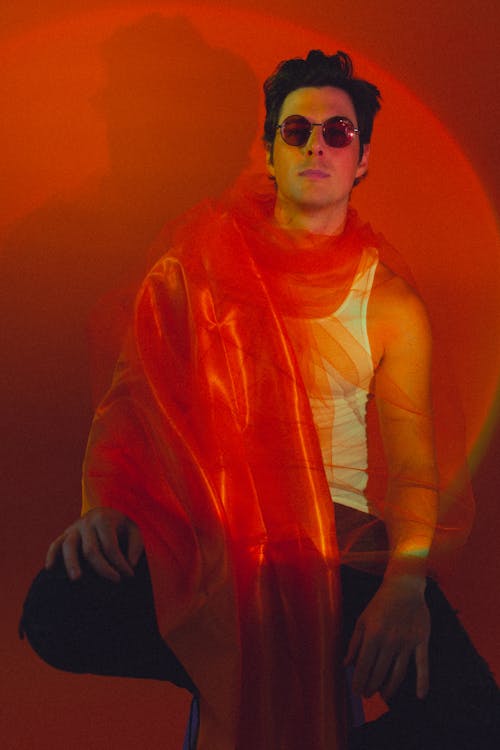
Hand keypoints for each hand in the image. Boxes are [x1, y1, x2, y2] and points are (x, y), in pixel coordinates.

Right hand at [45, 507, 143, 582]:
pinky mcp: (65, 534)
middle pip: (91, 549)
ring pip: (69, 546)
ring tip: (77, 579)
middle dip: (103, 568)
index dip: (120, 563)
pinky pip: (55, 544)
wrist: (105, 512)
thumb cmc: (120, 526)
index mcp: (104, 519)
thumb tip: (130, 564)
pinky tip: (50, 568)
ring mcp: (73, 528)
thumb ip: (136, 546)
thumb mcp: (134, 530)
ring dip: (72, 563)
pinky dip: (51, 555)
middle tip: (116, 581)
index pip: (110, 546)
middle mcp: (87, 522)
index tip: (129, 575)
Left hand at [345, 576, 429, 701]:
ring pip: (398, 673)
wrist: (403, 587)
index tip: (356, 691)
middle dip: (372, 687)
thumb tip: (346, 664)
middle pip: (380, 673)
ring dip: (390, 688)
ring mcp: (407, 642)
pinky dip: (423, 682)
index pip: (364, 666)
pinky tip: (420, 695)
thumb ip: (354, 643)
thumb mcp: (362, 620)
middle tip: (368, 694)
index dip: (359, 681)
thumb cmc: (380, 604)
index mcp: (373, 635)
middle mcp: (390, 641)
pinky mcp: (421, 641)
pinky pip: (423, 665)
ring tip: (383, 696)